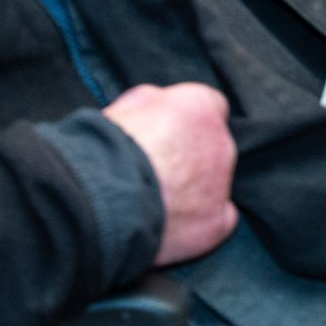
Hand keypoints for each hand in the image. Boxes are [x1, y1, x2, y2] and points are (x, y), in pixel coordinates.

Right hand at [104, 82, 238, 265]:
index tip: (171, 135)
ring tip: (156, 200)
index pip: (211, 108)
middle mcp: (221, 141)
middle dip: (191, 157)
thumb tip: (160, 108)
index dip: (189, 123)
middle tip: (158, 171)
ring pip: (215, 183)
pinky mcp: (214, 219)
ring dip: (193, 189)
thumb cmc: (110, 145)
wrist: (104, 194)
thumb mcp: (130, 103)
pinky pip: (219, 218)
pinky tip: (175, 223)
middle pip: (214, 147)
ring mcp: (221, 183)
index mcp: (200, 106)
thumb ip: (158, 102)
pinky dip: (201, 220)